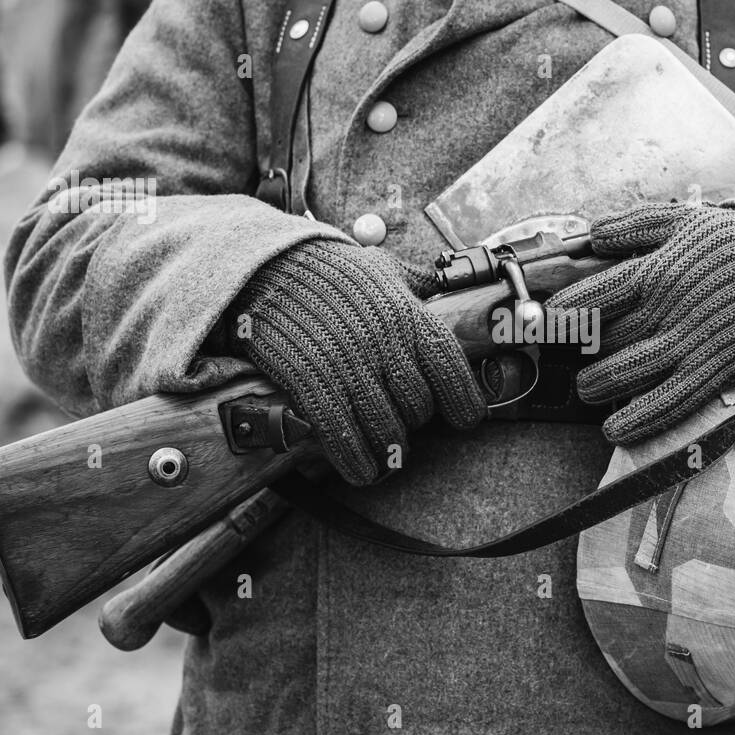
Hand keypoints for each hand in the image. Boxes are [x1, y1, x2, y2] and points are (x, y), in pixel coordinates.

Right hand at [231, 240, 484, 484]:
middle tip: (404, 423)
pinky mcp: (311, 379)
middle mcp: (384, 341)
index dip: (463, 402)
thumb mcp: (383, 268)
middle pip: (418, 406)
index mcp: (409, 313)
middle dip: (415, 421)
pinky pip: (341, 432)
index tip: (465, 419)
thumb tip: (446, 288)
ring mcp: (348, 362)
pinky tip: (362, 471)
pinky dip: (354, 459)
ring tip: (387, 454)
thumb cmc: (332, 270)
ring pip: (385, 427)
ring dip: (389, 448)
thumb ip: (417, 284)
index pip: (450, 368)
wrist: (269, 263)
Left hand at [548, 202, 734, 444]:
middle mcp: (664, 309)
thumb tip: (592, 234)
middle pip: (601, 337)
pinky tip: (614, 429)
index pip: (590, 295)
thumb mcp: (688, 219)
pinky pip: (666, 402)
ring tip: (589, 387)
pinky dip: (637, 420)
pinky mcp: (712, 371)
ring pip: (623, 372)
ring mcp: (688, 343)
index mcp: (655, 269)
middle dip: (578, 349)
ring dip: (596, 384)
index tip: (547, 318)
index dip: (561, 310)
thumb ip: (637, 224)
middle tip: (571, 353)